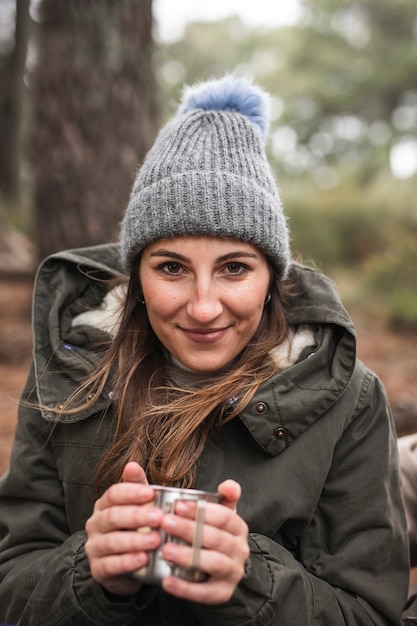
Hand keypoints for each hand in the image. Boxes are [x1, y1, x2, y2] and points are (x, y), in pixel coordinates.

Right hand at [85, 462, 162, 595]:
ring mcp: (95, 547)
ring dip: (135, 540)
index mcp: (105, 505)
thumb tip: (132, 465)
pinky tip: (143, 559)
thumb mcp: (138, 506)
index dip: (131, 492)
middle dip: (137, 516)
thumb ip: (137, 486)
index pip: (113, 494)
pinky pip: (110, 565)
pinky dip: (127, 562)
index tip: (150, 493)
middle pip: (113, 516)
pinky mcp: (98, 570)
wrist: (126, 565)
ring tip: (155, 540)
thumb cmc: (134, 529)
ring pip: (111, 541)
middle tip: (158, 517)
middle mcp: (95, 524)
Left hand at [160, 480, 248, 603]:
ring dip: (188, 556)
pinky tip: (167, 580)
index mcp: (238, 528)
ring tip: (166, 550)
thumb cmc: (215, 537)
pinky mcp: (222, 594)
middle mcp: (239, 550)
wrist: (224, 573)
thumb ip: (224, 498)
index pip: (224, 516)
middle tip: (165, 522)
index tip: (177, 505)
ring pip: (213, 563)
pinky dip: (185, 588)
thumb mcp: (222, 516)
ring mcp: (232, 573)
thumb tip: (229, 485)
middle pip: (216, 538)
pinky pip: (204, 592)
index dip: (201, 510)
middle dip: (189, 529)